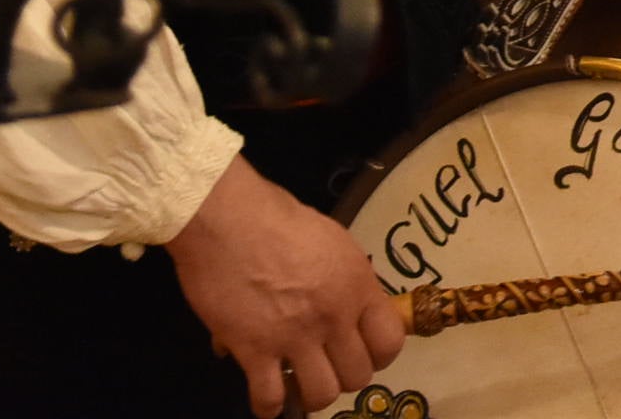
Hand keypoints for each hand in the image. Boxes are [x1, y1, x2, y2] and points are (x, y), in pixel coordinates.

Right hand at [168, 156, 402, 417]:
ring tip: (299, 385)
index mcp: (358, 286)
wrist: (229, 220)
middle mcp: (334, 317)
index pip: (391, 340)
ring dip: (312, 395)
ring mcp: (295, 337)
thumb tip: (349, 305)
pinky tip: (267, 399)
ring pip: (322, 394)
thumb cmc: (279, 220)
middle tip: (327, 367)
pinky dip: (269, 407)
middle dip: (345, 376)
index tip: (365, 354)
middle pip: (358, 374)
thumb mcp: (334, 243)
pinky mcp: (254, 350)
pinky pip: (269, 398)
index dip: (380, 355)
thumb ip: (347, 280)